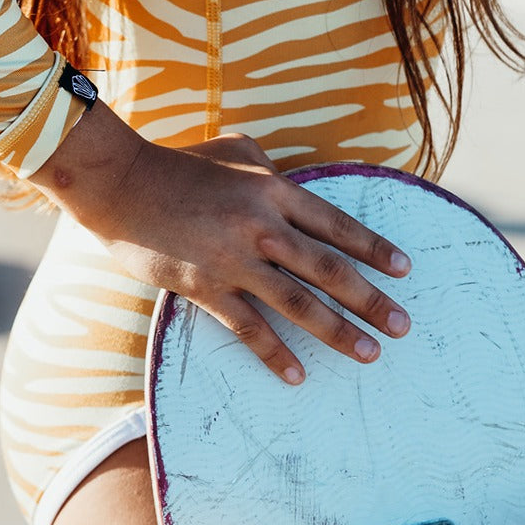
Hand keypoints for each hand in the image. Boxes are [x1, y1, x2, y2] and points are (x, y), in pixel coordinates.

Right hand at [36, 119, 411, 384]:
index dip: (373, 248)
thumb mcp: (234, 150)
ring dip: (338, 332)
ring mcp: (234, 260)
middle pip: (328, 269)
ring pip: (298, 304)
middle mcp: (262, 226)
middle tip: (402, 325)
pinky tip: (298, 375)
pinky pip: (248, 328)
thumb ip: (269, 168)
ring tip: (369, 353)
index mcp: (273, 190)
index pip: (337, 224)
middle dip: (371, 300)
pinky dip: (274, 353)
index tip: (403, 270)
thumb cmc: (179, 162)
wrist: (121, 185)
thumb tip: (291, 181)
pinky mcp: (205, 288)